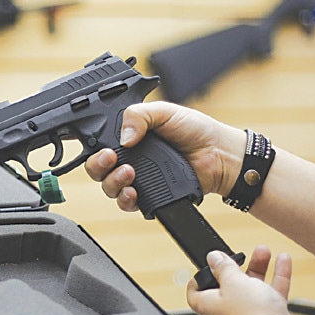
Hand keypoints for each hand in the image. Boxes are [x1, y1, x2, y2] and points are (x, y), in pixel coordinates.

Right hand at [84, 101, 244, 211]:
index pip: (99, 143)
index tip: (101, 147)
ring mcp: (138, 179)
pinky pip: (127, 204)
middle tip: (110, 159)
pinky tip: (133, 192)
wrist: (219, 155)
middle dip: (97, 165)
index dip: (94, 147)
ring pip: (109, 187)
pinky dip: (125, 199)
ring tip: (129, 173)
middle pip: (97, 168)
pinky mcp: (148, 197)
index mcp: (129, 136)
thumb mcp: (164, 111)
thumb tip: (123, 137)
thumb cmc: (196, 130)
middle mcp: (130, 158)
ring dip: (112, 182)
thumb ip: (138, 115)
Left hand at [187, 246, 293, 314]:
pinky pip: (271, 294)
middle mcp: (227, 312)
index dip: (198, 279)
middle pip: (228, 286)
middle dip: (236, 266)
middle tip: (241, 253)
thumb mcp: (232, 281)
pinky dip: (277, 276)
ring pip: (252, 288)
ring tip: (264, 251)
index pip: (195, 293)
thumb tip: (213, 258)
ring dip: (258, 267)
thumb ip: (223, 267)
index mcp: (209, 305)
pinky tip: (283, 261)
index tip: (205, 266)